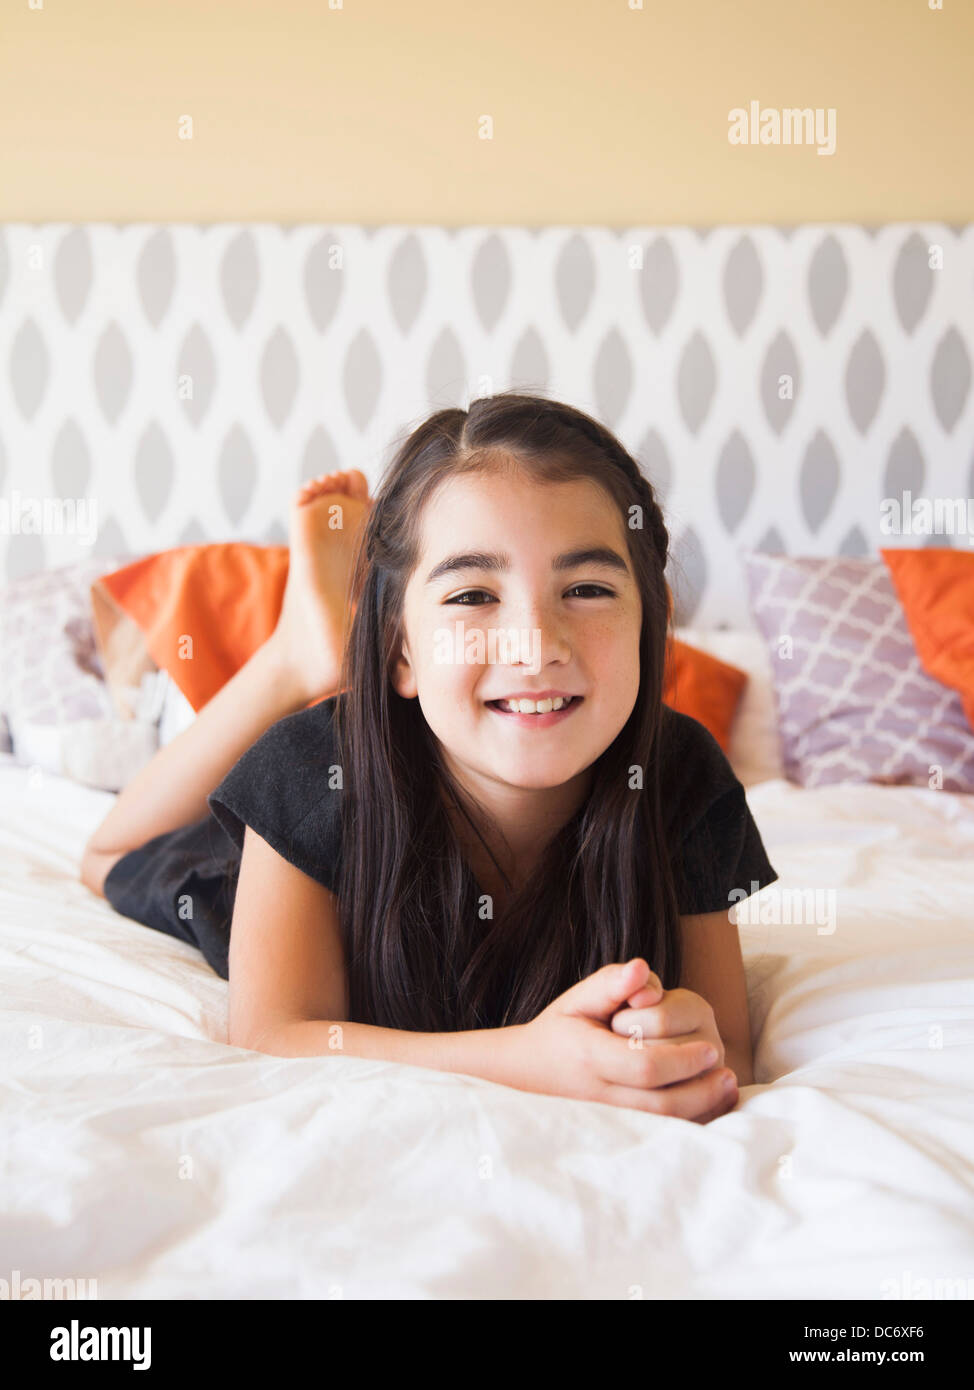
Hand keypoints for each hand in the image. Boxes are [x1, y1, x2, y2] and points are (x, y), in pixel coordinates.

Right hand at [505, 958, 736, 1119]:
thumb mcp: (578, 998)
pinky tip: (712, 1106)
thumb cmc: (562, 1030)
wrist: (527, 1073)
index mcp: (590, 1058)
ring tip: (727, 1084)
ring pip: (662, 1125)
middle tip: (727, 1070)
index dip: (682, 1059)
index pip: (645, 1066)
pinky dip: (690, 1126)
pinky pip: (659, 1136)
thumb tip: (641, 969)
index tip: (709, 1048)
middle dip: (701, 1089)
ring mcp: (607, 1119)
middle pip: (661, 1102)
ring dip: (701, 1109)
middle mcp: (599, 1094)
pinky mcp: (616, 1132)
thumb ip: (611, 983)